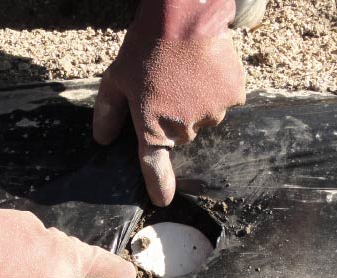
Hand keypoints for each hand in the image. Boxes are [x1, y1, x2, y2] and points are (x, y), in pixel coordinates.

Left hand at [93, 0, 245, 206]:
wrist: (184, 17)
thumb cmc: (146, 48)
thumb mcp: (115, 79)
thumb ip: (108, 113)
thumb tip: (102, 140)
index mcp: (153, 127)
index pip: (154, 167)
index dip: (159, 185)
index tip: (163, 200)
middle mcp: (184, 128)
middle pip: (182, 134)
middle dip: (175, 117)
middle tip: (168, 86)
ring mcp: (211, 114)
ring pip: (205, 117)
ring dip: (197, 103)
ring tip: (187, 73)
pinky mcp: (233, 97)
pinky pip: (226, 100)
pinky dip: (218, 89)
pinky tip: (206, 68)